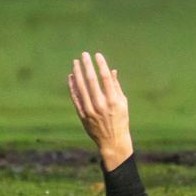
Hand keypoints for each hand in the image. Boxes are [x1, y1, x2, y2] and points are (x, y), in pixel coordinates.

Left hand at [67, 52, 134, 169]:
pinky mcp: (82, 115)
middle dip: (87, 66)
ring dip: (78, 73)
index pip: (105, 77)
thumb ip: (116, 86)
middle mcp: (100, 104)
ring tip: (76, 63)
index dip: (101, 65)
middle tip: (84, 55)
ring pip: (81, 88)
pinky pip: (76, 98)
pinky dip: (72, 87)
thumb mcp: (123, 103)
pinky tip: (71, 77)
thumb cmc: (121, 120)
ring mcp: (90, 110)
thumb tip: (111, 71)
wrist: (112, 141)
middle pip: (91, 80)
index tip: (97, 55)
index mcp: (113, 99)